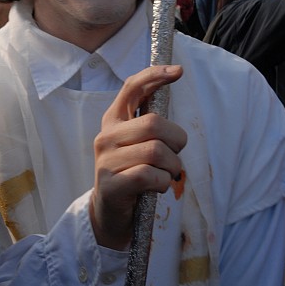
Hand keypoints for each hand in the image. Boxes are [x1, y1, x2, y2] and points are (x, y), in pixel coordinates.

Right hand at [89, 65, 186, 249]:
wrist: (109, 214)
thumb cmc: (132, 172)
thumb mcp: (138, 143)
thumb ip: (150, 121)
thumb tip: (172, 85)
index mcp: (114, 119)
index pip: (132, 87)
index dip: (154, 75)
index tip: (178, 71)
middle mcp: (107, 135)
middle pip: (153, 123)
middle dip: (176, 140)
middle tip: (175, 154)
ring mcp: (106, 160)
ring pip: (156, 151)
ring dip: (173, 166)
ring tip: (167, 174)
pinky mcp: (111, 185)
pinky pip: (150, 176)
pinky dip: (163, 183)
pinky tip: (157, 187)